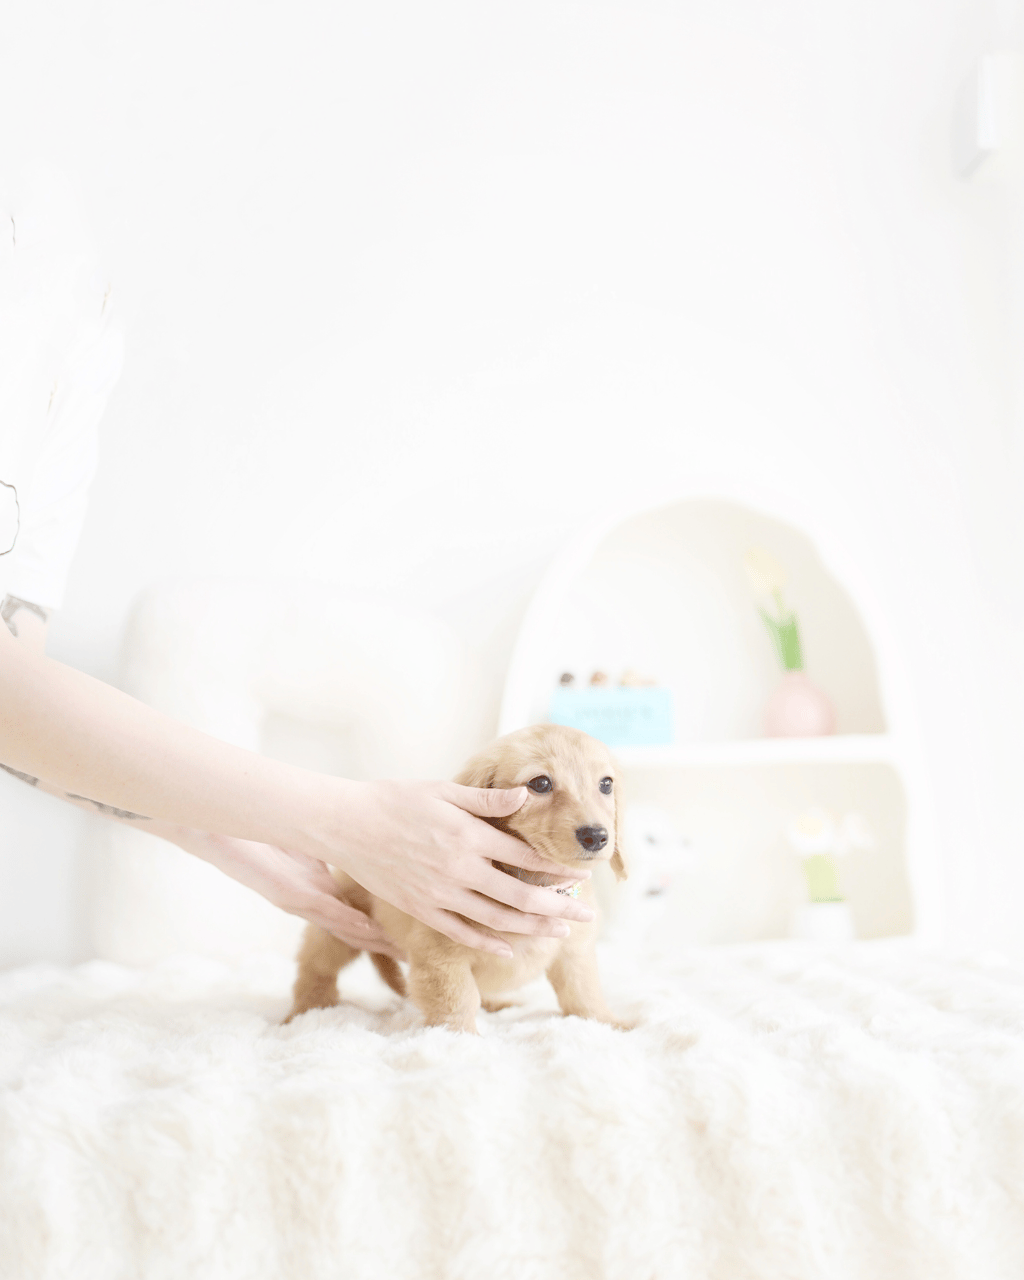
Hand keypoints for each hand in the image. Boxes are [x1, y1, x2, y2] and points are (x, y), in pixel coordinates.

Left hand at [179, 829, 404, 960]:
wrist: (214, 831)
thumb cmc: (255, 831)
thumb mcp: (302, 841)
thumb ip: (328, 845)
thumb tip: (356, 835)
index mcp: (316, 888)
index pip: (357, 911)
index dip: (385, 924)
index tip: (416, 929)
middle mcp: (311, 900)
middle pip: (355, 929)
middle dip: (386, 942)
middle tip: (420, 954)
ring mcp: (300, 901)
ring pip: (344, 929)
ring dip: (374, 942)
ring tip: (404, 951)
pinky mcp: (288, 895)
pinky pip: (326, 913)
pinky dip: (350, 924)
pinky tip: (372, 930)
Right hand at [320, 779, 595, 957]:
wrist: (345, 824)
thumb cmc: (395, 800)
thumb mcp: (444, 791)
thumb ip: (487, 800)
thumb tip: (527, 795)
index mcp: (468, 837)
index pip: (525, 858)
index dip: (557, 869)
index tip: (581, 876)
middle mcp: (459, 871)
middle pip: (520, 896)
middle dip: (559, 908)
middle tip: (587, 916)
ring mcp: (440, 895)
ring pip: (497, 920)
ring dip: (533, 928)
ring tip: (561, 934)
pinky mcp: (421, 910)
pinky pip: (462, 933)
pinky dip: (489, 943)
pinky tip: (511, 951)